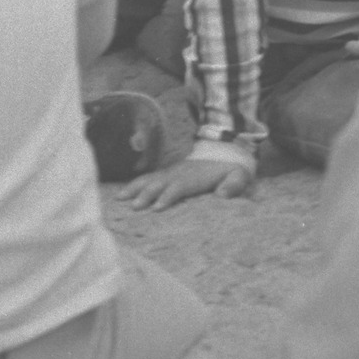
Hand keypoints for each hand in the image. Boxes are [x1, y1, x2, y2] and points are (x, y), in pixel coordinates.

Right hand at [121, 151, 253, 210]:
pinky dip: (134, 185)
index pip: (180, 186)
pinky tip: (120, 195)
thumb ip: (233, 185)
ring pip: (151, 179)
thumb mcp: (239, 176)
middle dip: (147, 194)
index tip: (157, 207)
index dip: (169, 195)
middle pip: (161, 183)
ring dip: (135, 188)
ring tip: (120, 199)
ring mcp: (171, 172)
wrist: (225, 151)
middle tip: (135, 207)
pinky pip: (147, 178)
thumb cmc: (231, 169)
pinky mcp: (166, 174)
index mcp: (196, 177)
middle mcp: (180, 174)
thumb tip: (223, 194)